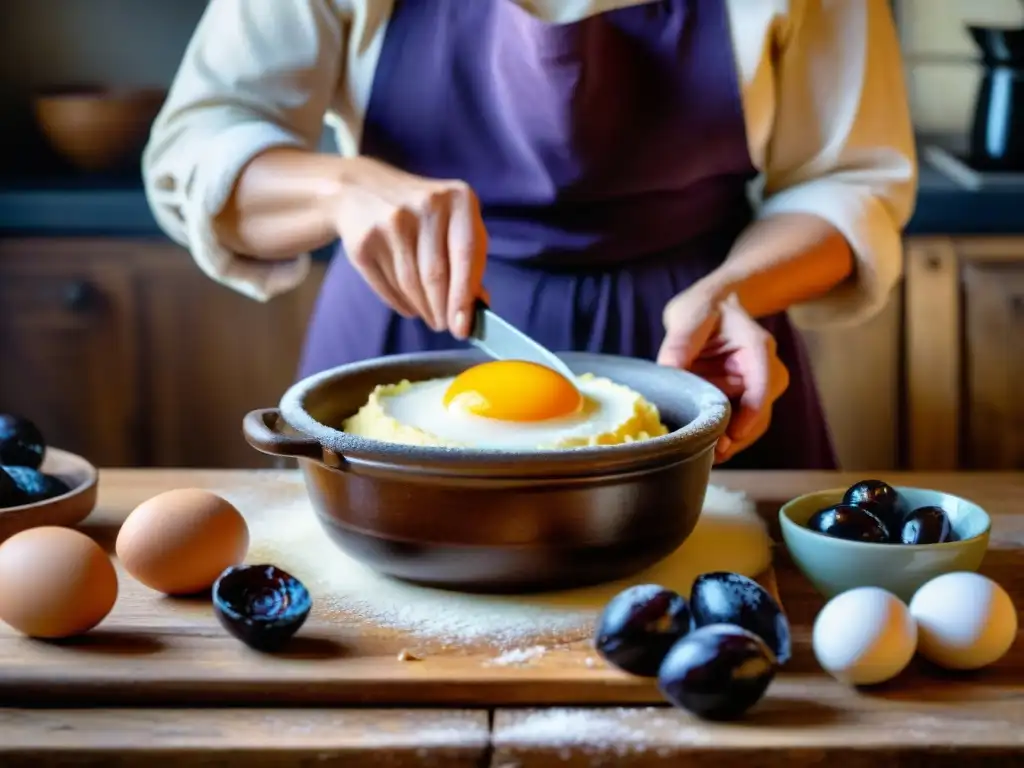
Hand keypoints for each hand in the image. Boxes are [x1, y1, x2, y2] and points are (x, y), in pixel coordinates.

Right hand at [332, 157, 487, 337]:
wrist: (362, 190)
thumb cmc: (423, 213)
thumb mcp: (455, 221)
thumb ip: (472, 259)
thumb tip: (479, 306)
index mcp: (458, 198)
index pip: (465, 255)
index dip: (464, 296)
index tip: (463, 327)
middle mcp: (425, 205)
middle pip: (435, 275)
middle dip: (443, 310)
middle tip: (446, 326)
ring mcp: (390, 222)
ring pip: (410, 285)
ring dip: (423, 310)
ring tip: (431, 316)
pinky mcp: (363, 242)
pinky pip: (387, 287)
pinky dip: (402, 304)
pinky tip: (410, 305)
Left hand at [657, 292, 789, 462]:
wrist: (716, 307)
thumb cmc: (705, 309)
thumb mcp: (689, 316)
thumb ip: (680, 343)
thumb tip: (668, 371)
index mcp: (757, 347)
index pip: (763, 382)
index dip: (751, 411)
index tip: (733, 434)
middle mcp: (766, 370)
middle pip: (760, 412)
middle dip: (737, 437)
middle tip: (711, 455)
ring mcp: (758, 387)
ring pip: (754, 425)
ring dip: (731, 442)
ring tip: (706, 458)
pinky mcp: (745, 399)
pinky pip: (741, 424)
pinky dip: (725, 437)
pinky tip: (705, 449)